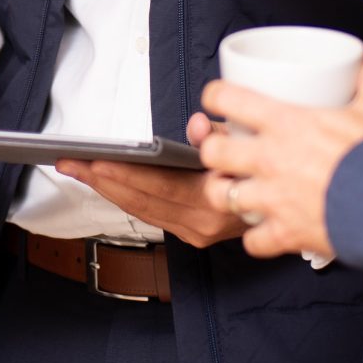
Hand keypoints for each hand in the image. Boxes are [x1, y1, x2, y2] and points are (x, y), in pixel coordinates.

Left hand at [56, 113, 248, 247]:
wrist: (292, 204)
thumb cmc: (265, 165)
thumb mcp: (250, 141)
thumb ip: (219, 135)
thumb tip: (195, 127)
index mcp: (218, 199)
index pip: (161, 187)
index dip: (125, 174)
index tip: (96, 160)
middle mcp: (205, 223)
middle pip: (142, 201)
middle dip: (102, 180)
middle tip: (70, 161)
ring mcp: (198, 233)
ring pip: (141, 211)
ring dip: (106, 189)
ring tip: (77, 168)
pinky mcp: (193, 235)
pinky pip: (150, 215)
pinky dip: (124, 197)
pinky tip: (103, 182)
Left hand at [197, 57, 362, 260]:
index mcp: (285, 123)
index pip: (228, 98)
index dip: (216, 96)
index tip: (218, 99)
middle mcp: (270, 159)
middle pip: (213, 151)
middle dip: (213, 150)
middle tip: (224, 150)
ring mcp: (273, 198)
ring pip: (221, 196)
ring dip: (225, 193)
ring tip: (234, 190)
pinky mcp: (285, 232)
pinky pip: (252, 241)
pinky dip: (256, 238)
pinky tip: (264, 231)